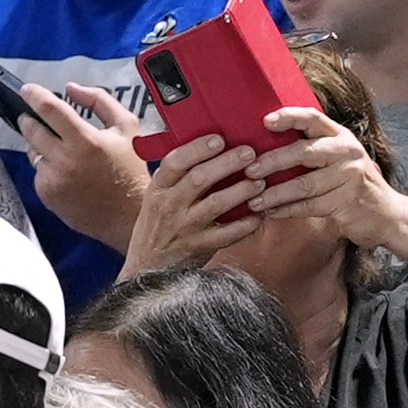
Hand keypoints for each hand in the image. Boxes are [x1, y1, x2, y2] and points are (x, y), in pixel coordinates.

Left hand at [18, 82, 148, 249]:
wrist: (129, 214)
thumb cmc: (131, 169)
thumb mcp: (126, 126)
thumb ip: (99, 100)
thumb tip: (71, 88)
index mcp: (85, 139)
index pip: (50, 109)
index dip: (34, 95)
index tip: (26, 90)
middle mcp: (65, 159)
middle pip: (32, 130)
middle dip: (29, 120)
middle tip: (32, 116)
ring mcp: (53, 179)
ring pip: (33, 152)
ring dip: (40, 145)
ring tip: (61, 149)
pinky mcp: (47, 195)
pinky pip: (38, 173)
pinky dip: (46, 167)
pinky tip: (65, 171)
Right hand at [117, 134, 265, 276]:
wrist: (147, 268)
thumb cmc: (158, 226)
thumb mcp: (157, 197)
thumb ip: (178, 176)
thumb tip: (213, 145)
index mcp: (158, 189)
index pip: (174, 163)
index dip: (198, 149)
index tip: (219, 139)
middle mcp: (169, 207)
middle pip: (199, 179)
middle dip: (228, 163)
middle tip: (250, 153)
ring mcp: (184, 228)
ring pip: (216, 204)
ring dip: (242, 190)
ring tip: (259, 182)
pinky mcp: (199, 247)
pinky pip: (228, 234)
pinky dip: (246, 224)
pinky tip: (259, 215)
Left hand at [243, 105, 407, 253]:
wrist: (386, 213)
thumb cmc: (349, 183)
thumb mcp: (336, 159)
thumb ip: (310, 149)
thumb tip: (263, 144)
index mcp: (340, 136)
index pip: (314, 118)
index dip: (289, 117)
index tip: (265, 121)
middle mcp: (347, 152)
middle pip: (304, 152)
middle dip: (273, 161)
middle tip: (249, 171)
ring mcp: (349, 177)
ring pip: (303, 184)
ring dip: (274, 194)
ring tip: (253, 200)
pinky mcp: (346, 201)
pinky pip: (308, 206)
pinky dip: (286, 210)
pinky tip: (270, 212)